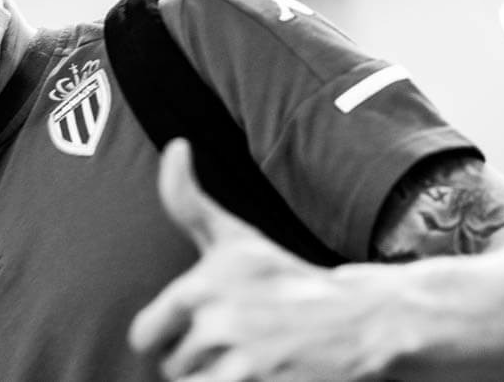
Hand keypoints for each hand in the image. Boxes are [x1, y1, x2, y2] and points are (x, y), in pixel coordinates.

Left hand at [128, 139, 397, 380]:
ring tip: (252, 361)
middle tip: (237, 344)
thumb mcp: (234, 237)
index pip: (144, 336)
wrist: (359, 317)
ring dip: (219, 380)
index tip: (200, 328)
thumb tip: (174, 145)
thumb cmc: (285, 277)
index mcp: (198, 287)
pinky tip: (265, 373)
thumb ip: (187, 200)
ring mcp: (244, 360)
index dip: (168, 337)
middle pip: (172, 368)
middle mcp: (216, 322)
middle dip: (198, 363)